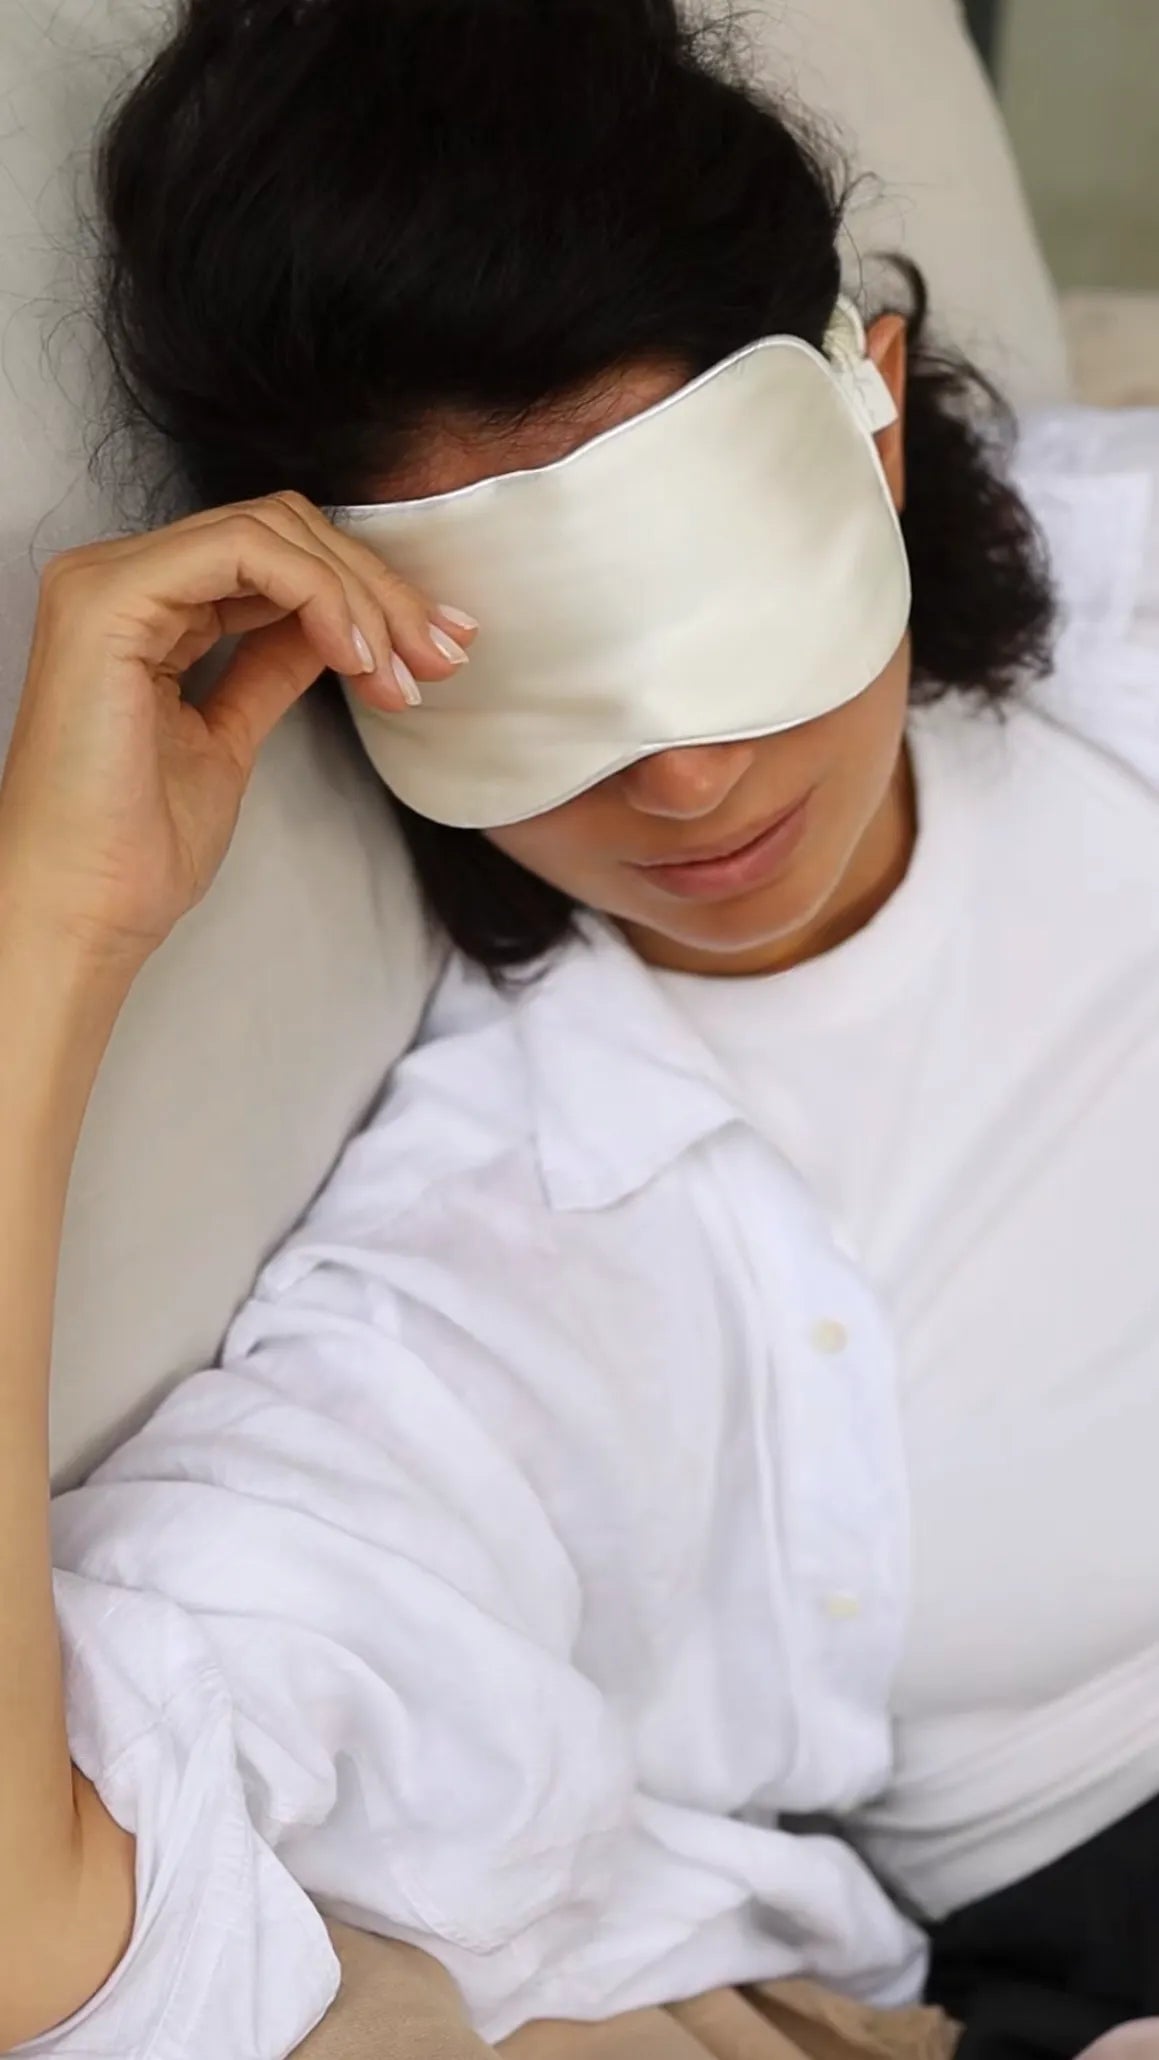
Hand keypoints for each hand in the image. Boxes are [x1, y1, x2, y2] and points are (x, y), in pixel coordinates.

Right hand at [0, 490, 476, 968]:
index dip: (369, 594)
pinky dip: (320, 594)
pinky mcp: (110, 599)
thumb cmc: (140, 848)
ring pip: (273, 531)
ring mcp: (108, 580)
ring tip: (404, 675)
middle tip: (443, 657)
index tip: (438, 655)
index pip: (274, 555)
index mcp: (142, 606)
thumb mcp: (231, 734)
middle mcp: (119, 577)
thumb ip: (274, 664)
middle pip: (283, 531)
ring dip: (362, 597)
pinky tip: (356, 657)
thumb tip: (341, 629)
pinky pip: (245, 551)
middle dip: (380, 592)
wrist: (84, 911)